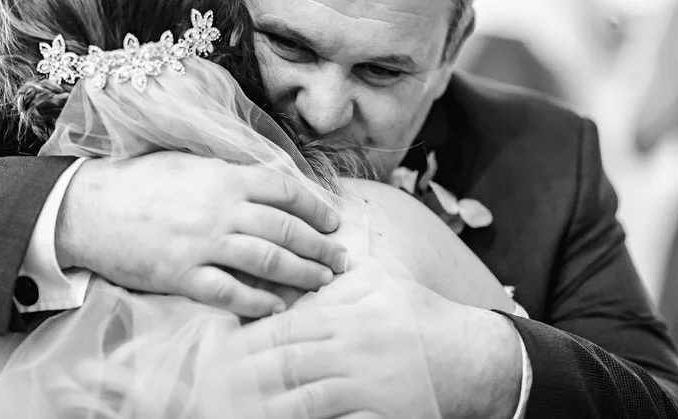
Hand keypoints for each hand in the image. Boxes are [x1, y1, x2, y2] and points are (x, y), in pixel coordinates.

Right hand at [56, 152, 346, 317]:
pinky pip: (231, 293)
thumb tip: (272, 182)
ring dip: (301, 273)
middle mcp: (220, 209)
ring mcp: (202, 244)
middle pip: (285, 228)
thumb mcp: (190, 161)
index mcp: (224, 176)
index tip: (332, 221)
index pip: (285, 189)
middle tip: (340, 259)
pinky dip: (259, 301)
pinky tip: (278, 306)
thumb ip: (231, 172)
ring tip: (322, 281)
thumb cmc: (140, 180)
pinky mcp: (182, 276)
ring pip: (267, 260)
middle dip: (319, 246)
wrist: (88, 207)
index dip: (315, 206)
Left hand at [221, 261, 521, 417]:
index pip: (282, 327)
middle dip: (242, 376)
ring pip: (300, 398)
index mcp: (344, 314)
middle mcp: (348, 347)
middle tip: (208, 386)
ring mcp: (362, 384)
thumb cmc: (420, 315)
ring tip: (230, 411)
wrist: (469, 355)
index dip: (244, 340)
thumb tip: (303, 272)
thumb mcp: (380, 282)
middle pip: (282, 364)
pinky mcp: (377, 414)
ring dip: (263, 407)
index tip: (214, 349)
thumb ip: (339, 279)